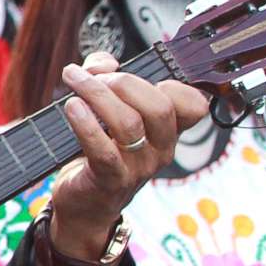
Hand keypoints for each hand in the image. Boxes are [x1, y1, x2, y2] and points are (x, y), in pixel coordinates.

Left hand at [43, 51, 205, 263]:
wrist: (84, 203)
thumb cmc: (97, 152)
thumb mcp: (106, 111)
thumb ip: (106, 77)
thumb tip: (104, 62)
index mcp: (167, 130)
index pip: (194, 104)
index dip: (173, 83)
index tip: (138, 73)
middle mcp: (160, 148)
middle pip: (159, 106)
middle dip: (124, 83)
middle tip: (94, 77)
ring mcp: (138, 166)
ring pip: (129, 123)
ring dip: (97, 94)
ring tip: (74, 82)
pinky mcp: (110, 179)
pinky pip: (103, 149)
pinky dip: (85, 124)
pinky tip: (72, 107)